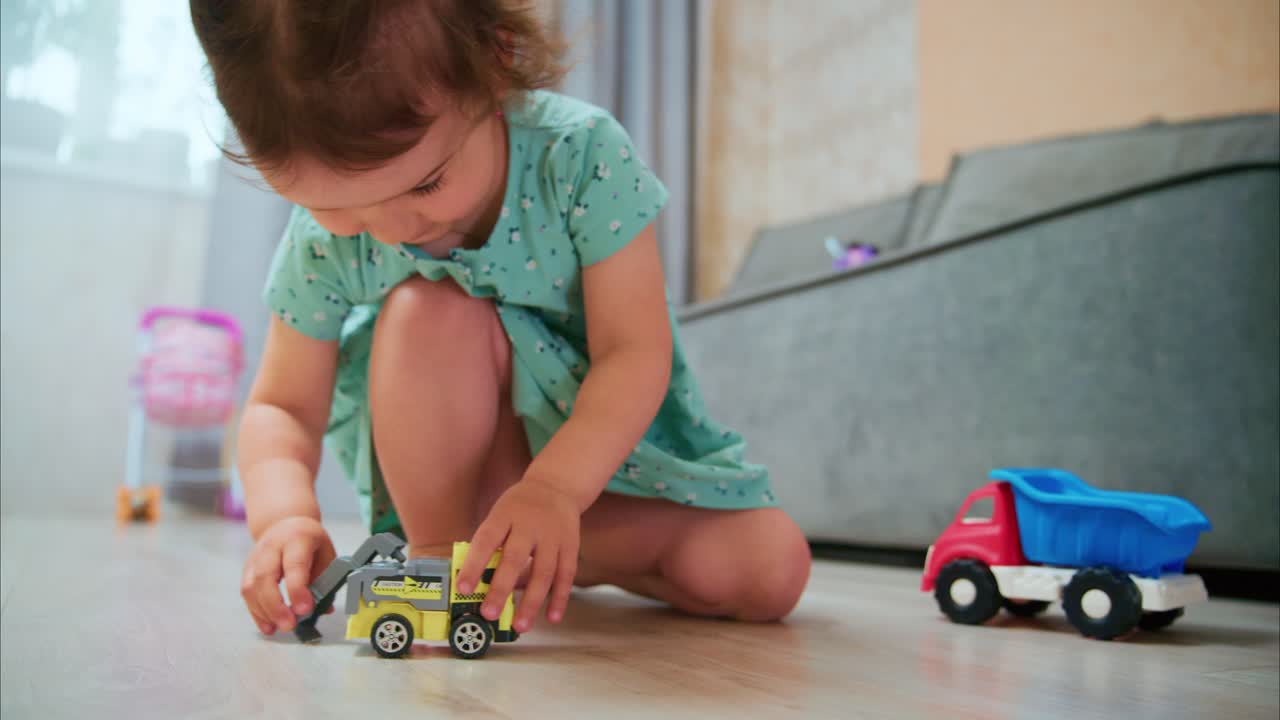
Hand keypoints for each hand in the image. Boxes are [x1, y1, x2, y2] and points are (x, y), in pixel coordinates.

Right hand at [240, 516, 335, 634]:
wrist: (285, 522)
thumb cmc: (309, 540)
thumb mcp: (325, 553)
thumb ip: (325, 580)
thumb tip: (325, 609)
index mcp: (297, 538)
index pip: (294, 565)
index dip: (297, 589)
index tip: (304, 610)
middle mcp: (272, 546)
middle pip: (266, 576)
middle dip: (276, 605)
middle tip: (289, 625)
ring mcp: (255, 557)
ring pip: (251, 586)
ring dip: (264, 612)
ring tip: (279, 628)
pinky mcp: (247, 569)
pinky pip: (246, 592)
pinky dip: (256, 612)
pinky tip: (268, 626)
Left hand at [456, 478, 579, 632]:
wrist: (556, 487)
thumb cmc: (518, 509)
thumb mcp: (499, 515)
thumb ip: (489, 545)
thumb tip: (473, 584)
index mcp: (504, 515)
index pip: (486, 540)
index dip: (474, 565)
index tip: (463, 589)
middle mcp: (529, 525)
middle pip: (515, 558)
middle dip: (501, 588)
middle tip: (489, 614)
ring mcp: (552, 536)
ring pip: (544, 572)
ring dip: (532, 601)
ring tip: (520, 626)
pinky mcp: (570, 545)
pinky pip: (566, 574)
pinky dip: (560, 597)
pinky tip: (552, 617)